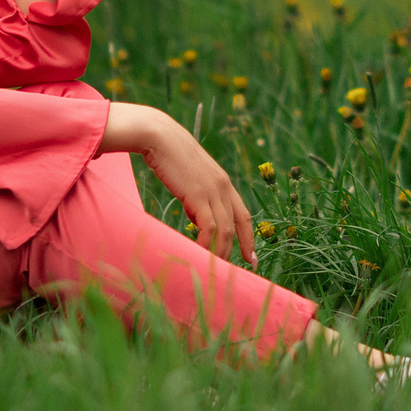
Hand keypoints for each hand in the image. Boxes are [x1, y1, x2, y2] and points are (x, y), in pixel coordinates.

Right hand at [103, 103, 256, 264]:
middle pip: (237, 226)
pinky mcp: (199, 194)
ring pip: (224, 231)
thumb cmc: (170, 156)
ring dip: (219, 252)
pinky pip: (208, 227)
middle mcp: (224, 187)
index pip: (243, 215)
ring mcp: (213, 190)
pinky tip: (197, 253)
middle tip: (232, 273)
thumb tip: (197, 220)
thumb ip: (197, 198)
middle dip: (237, 251)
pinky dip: (205, 244)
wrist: (159, 137)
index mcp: (224, 183)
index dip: (249, 238)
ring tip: (212, 269)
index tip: (251, 258)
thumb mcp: (190, 179)